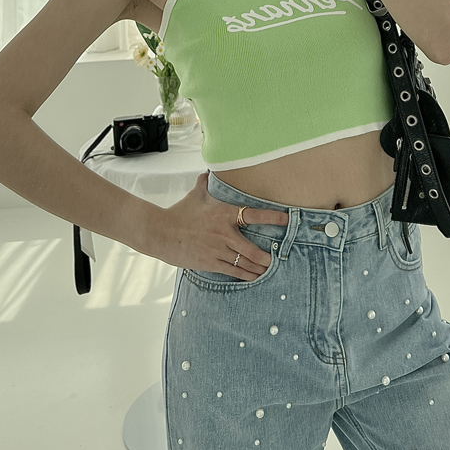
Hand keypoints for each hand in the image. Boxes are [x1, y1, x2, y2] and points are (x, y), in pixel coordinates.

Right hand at [154, 170, 288, 279]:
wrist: (161, 232)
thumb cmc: (180, 212)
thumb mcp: (195, 195)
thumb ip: (205, 183)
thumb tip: (209, 171)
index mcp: (224, 214)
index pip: (254, 215)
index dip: (272, 218)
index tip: (287, 219)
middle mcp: (224, 233)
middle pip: (253, 249)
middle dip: (267, 257)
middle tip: (278, 259)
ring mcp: (218, 249)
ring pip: (244, 262)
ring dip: (258, 268)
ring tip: (269, 271)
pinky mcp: (210, 262)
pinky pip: (232, 271)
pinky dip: (244, 275)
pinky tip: (253, 278)